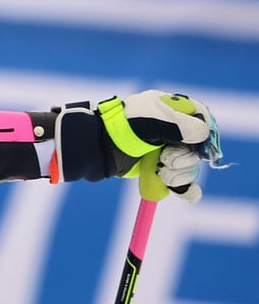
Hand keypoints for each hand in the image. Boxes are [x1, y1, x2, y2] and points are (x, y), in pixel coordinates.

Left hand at [54, 90, 220, 199]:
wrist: (97, 147)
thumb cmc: (122, 127)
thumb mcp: (152, 121)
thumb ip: (180, 127)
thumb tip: (204, 134)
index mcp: (172, 111)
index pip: (203, 120)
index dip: (206, 136)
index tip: (202, 149)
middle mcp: (172, 131)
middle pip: (198, 149)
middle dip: (185, 158)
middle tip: (166, 159)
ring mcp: (165, 151)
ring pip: (189, 167)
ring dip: (179, 173)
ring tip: (160, 172)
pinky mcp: (158, 169)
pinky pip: (181, 183)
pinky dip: (184, 189)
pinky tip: (182, 192)